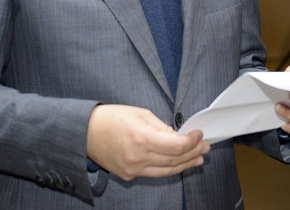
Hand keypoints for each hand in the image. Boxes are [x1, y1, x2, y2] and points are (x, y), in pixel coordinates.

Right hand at [86, 104, 209, 180]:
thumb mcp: (140, 114)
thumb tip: (178, 137)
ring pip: (167, 171)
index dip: (191, 141)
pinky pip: (154, 173)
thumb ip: (161, 127)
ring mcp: (133, 169)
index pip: (176, 146)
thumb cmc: (111, 118)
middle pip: (174, 160)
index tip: (199, 134)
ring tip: (198, 158)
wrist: (85, 132)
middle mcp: (138, 157)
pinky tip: (177, 163)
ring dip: (185, 164)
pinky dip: (168, 168)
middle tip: (205, 146)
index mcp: (141, 138)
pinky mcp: (129, 176)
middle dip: (192, 152)